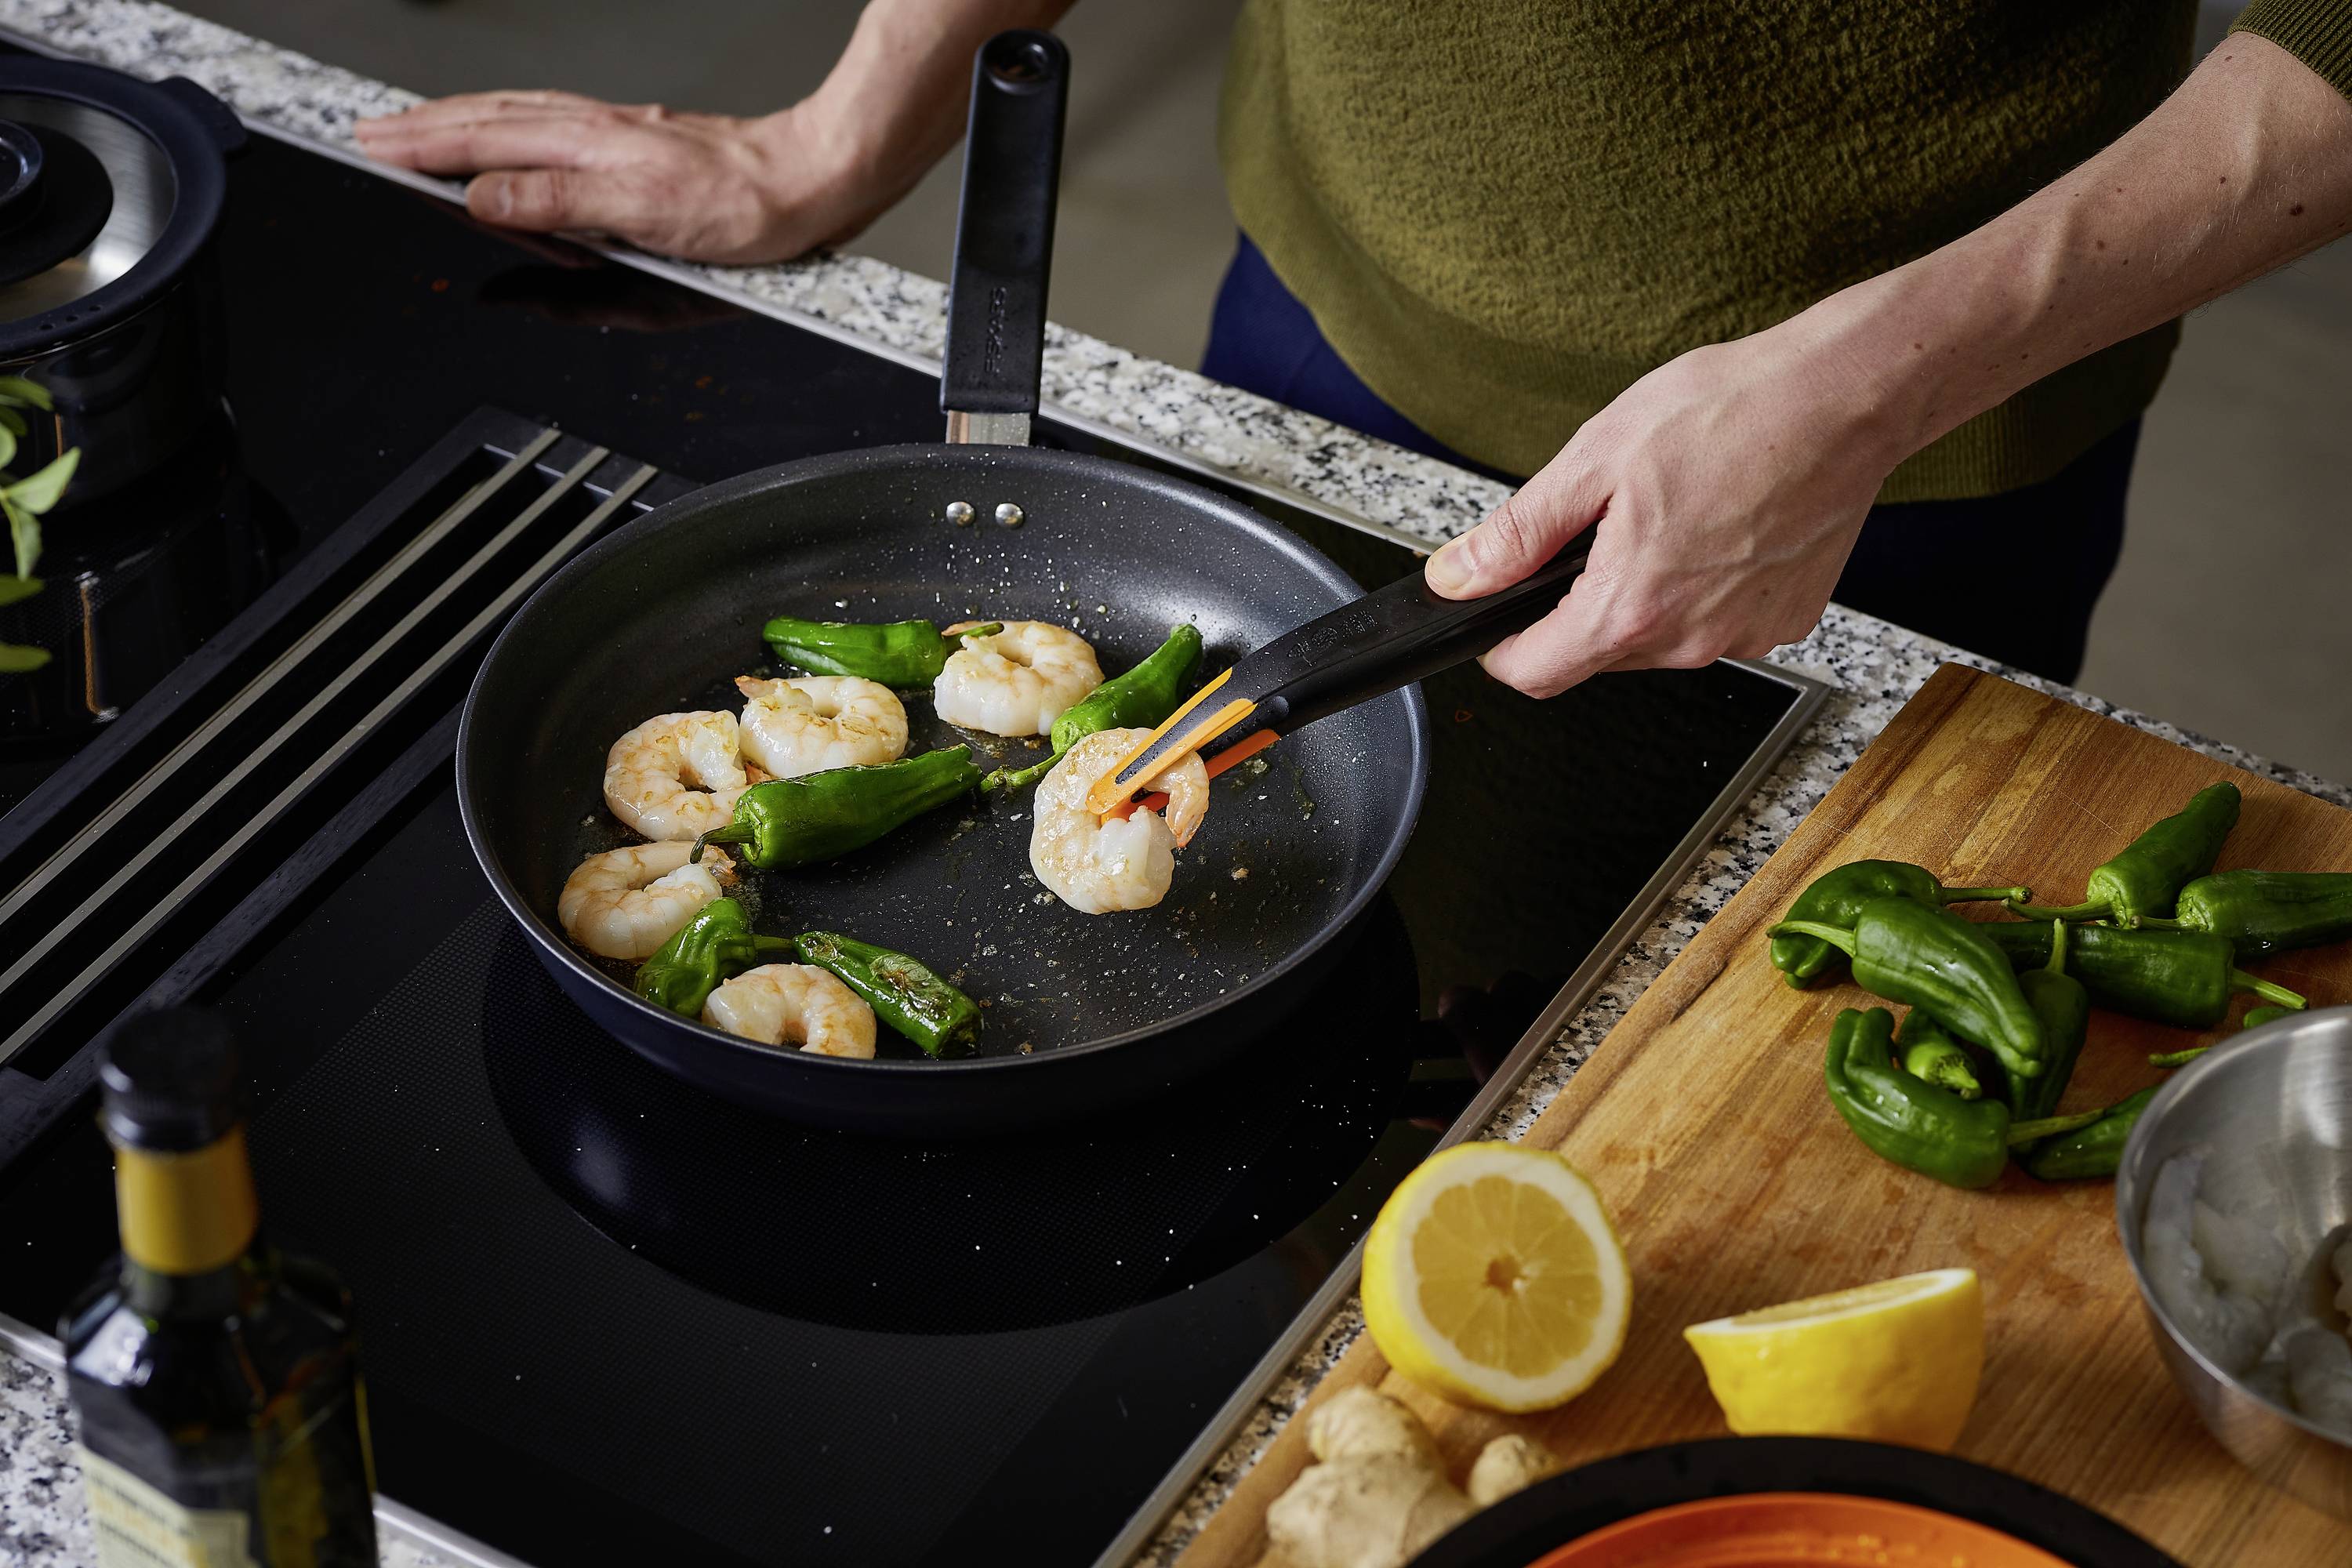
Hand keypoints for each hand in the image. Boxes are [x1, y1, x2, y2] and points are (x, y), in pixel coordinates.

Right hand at [355, 92, 876, 263]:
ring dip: (458, 121)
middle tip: (369, 133)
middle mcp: (593, 131)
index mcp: (585, 146)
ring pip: (514, 117)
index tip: (369, 146)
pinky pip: (548, 124)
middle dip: (421, 127)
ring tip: (415, 128)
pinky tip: (510, 133)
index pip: (479, 143)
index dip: (419, 147)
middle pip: (485, 121)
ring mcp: (613, 133)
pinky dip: (508, 124)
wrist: (808, 181)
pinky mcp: (635, 141)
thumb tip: (485, 198)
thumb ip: (557, 204)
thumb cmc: (743, 208)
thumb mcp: (641, 215)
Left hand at [1423, 318, 1904, 697]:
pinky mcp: (1785, 620)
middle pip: (1597, 652)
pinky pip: (1716, 619)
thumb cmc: (1734, 412)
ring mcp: (1744, 635)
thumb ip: (1518, 534)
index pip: (1534, 673)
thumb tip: (1458, 577)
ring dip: (1644, 590)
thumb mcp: (1595, 460)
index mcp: (1631, 607)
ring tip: (1671, 511)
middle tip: (1603, 524)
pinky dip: (1703, 584)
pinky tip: (1719, 523)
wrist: (1846, 396)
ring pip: (1658, 636)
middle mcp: (1690, 640)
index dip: (1502, 647)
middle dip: (1580, 600)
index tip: (1499, 616)